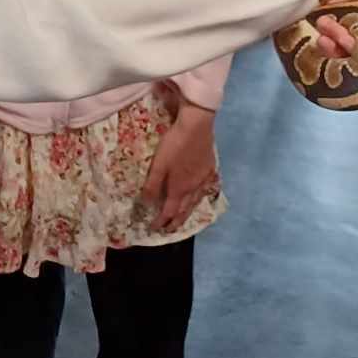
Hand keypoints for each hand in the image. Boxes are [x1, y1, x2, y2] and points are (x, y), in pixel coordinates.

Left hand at [141, 98, 218, 230]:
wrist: (196, 126)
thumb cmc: (174, 145)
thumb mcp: (158, 165)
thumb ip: (153, 186)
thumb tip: (147, 204)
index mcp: (179, 188)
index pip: (169, 211)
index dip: (161, 221)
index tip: (154, 228)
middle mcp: (193, 188)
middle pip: (184, 210)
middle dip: (175, 222)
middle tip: (169, 231)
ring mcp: (204, 179)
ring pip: (196, 202)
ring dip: (188, 213)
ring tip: (183, 218)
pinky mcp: (210, 169)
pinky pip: (205, 190)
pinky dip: (199, 198)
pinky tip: (199, 195)